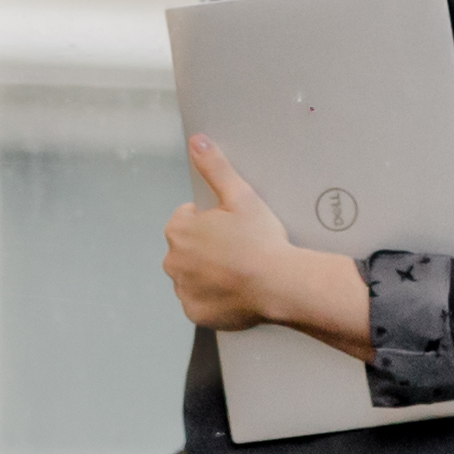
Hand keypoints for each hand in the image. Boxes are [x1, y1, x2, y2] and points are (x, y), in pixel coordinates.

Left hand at [162, 136, 369, 352]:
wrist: (280, 285)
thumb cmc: (261, 239)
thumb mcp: (241, 196)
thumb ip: (215, 168)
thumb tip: (197, 141)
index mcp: (179, 231)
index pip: (186, 220)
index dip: (210, 221)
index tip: (232, 228)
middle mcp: (173, 262)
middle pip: (187, 249)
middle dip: (206, 248)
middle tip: (238, 250)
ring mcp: (183, 290)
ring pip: (193, 276)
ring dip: (209, 274)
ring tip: (239, 272)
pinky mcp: (195, 313)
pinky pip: (201, 302)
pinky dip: (214, 298)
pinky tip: (236, 292)